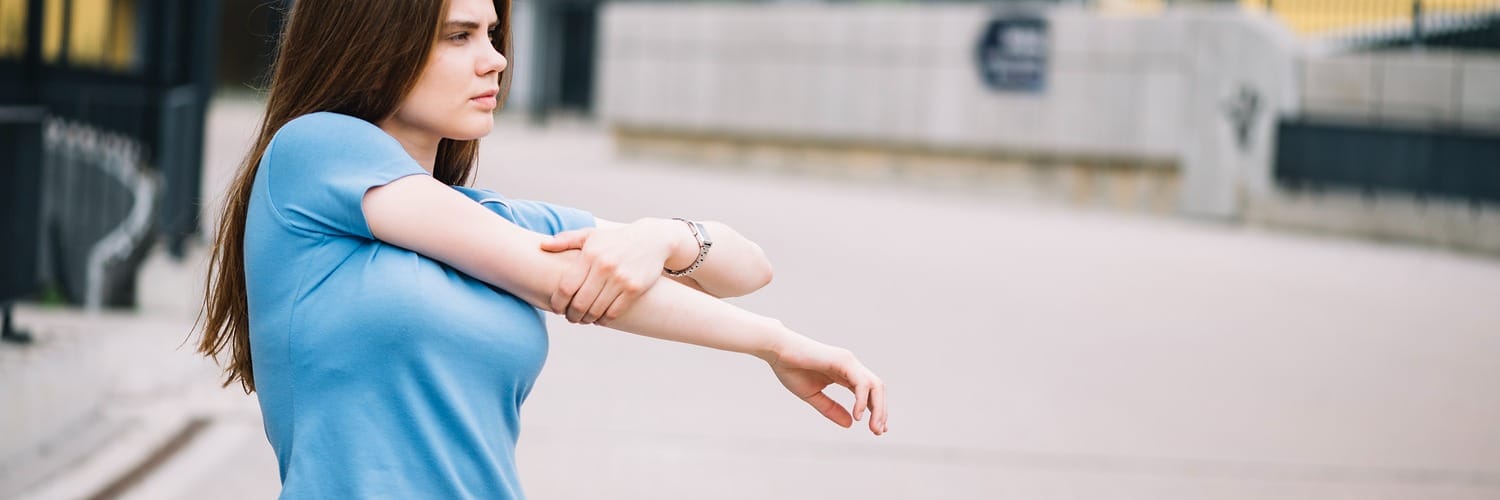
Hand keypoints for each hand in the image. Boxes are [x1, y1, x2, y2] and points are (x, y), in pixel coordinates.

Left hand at [540, 220, 673, 324]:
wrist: (651, 240)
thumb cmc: (614, 240)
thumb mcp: (590, 235)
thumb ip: (565, 240)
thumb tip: (542, 246)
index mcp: (590, 255)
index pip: (566, 286)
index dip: (558, 302)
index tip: (556, 308)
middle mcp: (604, 267)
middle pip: (580, 302)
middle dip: (572, 315)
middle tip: (570, 317)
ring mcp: (621, 279)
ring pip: (596, 310)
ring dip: (587, 319)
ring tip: (583, 319)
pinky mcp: (634, 289)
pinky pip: (614, 312)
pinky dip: (604, 320)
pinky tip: (599, 318)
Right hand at [767, 334, 887, 435]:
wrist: (777, 351)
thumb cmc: (791, 369)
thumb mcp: (813, 395)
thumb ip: (831, 408)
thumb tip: (850, 424)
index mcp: (845, 374)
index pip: (869, 393)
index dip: (876, 411)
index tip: (878, 430)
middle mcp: (851, 366)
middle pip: (878, 390)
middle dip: (881, 412)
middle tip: (878, 432)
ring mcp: (849, 362)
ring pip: (875, 386)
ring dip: (878, 408)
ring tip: (873, 428)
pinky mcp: (843, 361)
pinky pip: (861, 383)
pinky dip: (863, 400)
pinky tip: (858, 416)